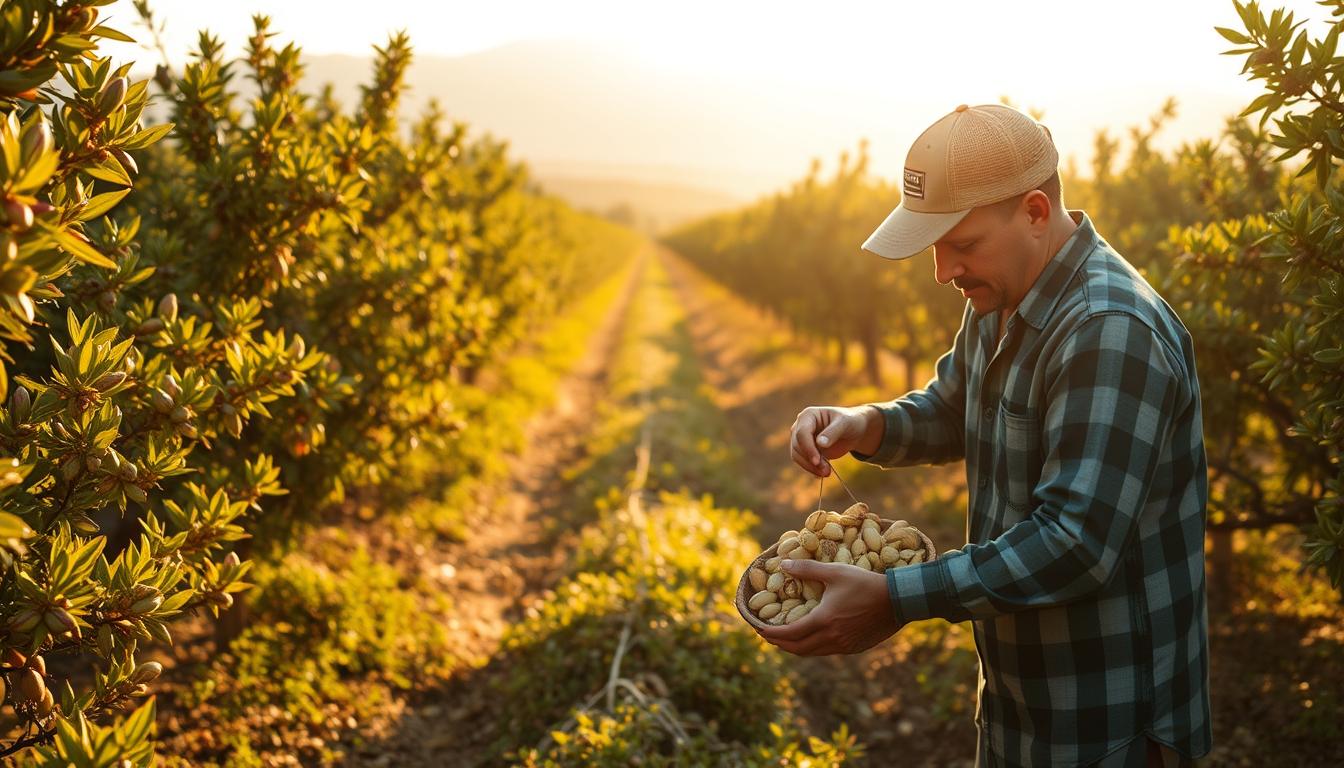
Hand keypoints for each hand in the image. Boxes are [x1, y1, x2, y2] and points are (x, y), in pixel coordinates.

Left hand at [752, 558, 898, 655]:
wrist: (898, 600)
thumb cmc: (865, 583)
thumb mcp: (835, 572)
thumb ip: (807, 569)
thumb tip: (783, 565)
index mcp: (824, 620)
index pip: (789, 633)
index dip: (771, 633)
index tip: (759, 629)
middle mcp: (831, 638)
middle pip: (797, 648)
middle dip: (779, 643)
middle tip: (767, 635)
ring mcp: (843, 646)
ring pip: (812, 653)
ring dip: (795, 647)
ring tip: (785, 638)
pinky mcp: (854, 648)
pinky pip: (826, 651)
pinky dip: (812, 647)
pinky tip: (811, 638)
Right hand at [789, 405, 880, 476]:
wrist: (853, 431)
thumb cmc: (849, 422)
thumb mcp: (845, 424)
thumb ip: (833, 432)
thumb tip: (820, 443)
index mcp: (808, 415)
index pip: (802, 433)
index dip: (808, 448)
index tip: (817, 461)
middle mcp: (800, 426)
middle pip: (797, 446)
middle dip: (810, 460)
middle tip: (826, 471)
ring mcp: (802, 439)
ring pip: (797, 455)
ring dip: (810, 467)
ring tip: (827, 473)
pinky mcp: (806, 451)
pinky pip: (803, 462)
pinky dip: (811, 469)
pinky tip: (822, 474)